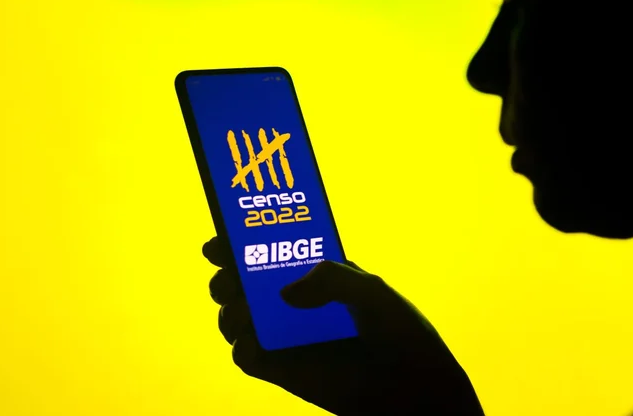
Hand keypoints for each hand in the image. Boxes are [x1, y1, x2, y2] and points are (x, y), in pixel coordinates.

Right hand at [203, 236, 483, 415]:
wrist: (412, 390)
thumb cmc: (399, 333)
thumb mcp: (372, 293)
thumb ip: (332, 280)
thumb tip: (286, 292)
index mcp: (314, 273)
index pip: (270, 250)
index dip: (240, 242)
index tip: (220, 242)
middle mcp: (294, 300)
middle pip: (244, 282)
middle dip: (227, 276)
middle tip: (229, 277)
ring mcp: (286, 335)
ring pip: (237, 317)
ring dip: (230, 311)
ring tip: (243, 311)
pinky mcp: (282, 368)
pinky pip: (247, 357)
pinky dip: (242, 348)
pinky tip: (252, 341)